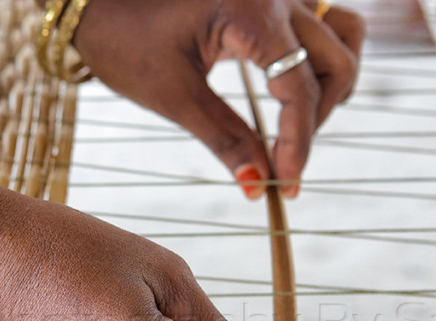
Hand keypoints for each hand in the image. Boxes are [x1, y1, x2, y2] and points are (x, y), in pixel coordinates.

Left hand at [73, 0, 364, 198]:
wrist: (94, 2)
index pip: (297, 87)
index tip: (288, 185)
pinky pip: (324, 23)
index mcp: (249, 9)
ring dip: (330, 86)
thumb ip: (225, 139)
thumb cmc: (124, 40)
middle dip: (316, 120)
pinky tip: (291, 95)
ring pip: (341, 36)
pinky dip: (319, 61)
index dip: (298, 142)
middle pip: (335, 61)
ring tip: (295, 128)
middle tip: (285, 163)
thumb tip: (260, 186)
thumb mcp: (174, 97)